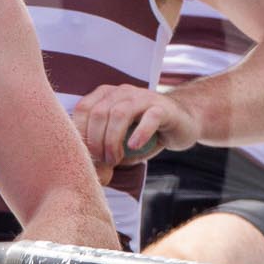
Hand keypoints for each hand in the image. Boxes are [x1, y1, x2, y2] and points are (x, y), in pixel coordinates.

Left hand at [72, 85, 199, 177]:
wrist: (182, 122)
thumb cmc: (145, 133)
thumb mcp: (119, 139)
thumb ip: (103, 148)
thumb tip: (90, 170)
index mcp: (107, 95)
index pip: (83, 109)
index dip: (81, 134)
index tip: (86, 155)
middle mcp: (123, 92)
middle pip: (99, 113)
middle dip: (96, 141)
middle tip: (103, 161)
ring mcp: (144, 97)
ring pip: (120, 113)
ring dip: (112, 140)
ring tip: (115, 159)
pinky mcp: (163, 108)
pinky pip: (149, 117)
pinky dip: (139, 133)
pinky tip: (134, 147)